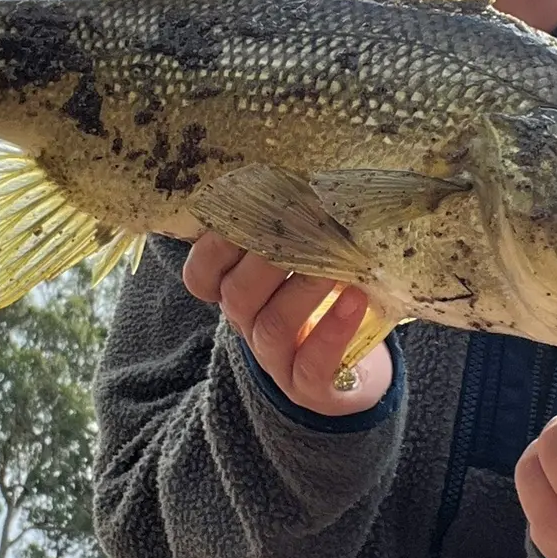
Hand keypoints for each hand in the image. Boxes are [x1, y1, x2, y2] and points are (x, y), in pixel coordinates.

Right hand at [182, 232, 393, 416]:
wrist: (356, 366)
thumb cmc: (323, 297)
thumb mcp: (301, 260)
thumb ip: (293, 227)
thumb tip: (309, 172)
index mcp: (236, 290)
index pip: (201, 274)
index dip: (214, 246)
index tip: (248, 212)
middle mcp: (247, 323)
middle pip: (238, 293)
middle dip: (269, 258)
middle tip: (308, 226)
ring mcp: (273, 357)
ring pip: (272, 324)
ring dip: (305, 290)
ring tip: (341, 265)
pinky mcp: (306, 385)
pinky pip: (310, 363)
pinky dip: (332, 332)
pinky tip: (356, 301)